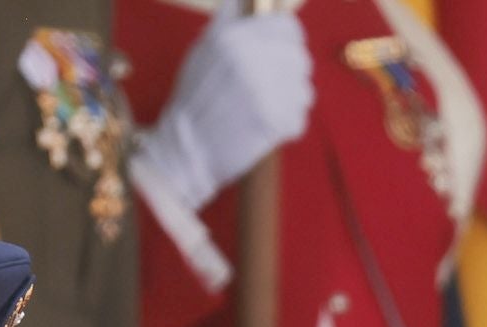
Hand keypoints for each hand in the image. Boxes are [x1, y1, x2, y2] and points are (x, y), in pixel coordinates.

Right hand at [132, 4, 314, 214]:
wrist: (182, 151)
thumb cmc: (192, 101)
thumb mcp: (202, 50)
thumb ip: (228, 21)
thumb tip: (246, 1)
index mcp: (235, 36)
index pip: (289, 29)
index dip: (289, 43)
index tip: (281, 57)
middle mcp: (251, 59)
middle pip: (301, 60)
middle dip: (290, 77)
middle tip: (270, 92)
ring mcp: (264, 91)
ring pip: (304, 91)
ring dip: (290, 103)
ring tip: (266, 111)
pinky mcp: (272, 122)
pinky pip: (299, 120)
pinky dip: (286, 128)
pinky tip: (265, 129)